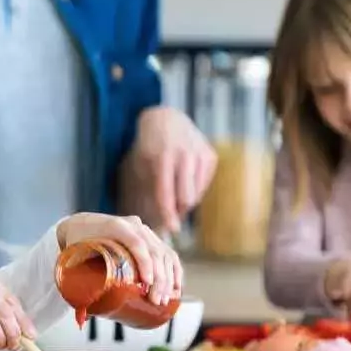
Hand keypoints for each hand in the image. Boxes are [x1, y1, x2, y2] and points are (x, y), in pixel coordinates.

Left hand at [57, 213, 182, 304]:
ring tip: (165, 300)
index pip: (136, 243)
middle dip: (160, 278)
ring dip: (169, 278)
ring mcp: (144, 231)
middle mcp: (134, 226)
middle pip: (154, 251)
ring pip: (164, 253)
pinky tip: (177, 287)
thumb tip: (82, 317)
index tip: (147, 283)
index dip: (145, 262)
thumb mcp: (75, 256)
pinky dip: (175, 270)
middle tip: (156, 300)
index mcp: (115, 226)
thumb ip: (77, 280)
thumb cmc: (77, 244)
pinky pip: (168, 253)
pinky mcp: (151, 239)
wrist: (81, 224)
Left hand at [120, 106, 216, 234]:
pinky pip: (204, 184)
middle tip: (171, 212)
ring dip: (186, 200)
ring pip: (196, 193)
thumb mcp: (140, 166)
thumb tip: (160, 223)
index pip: (166, 194)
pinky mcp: (210, 155)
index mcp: (162, 158)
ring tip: (175, 193)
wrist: (166, 120)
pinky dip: (194, 188)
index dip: (168, 214)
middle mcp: (183, 155)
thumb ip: (148, 192)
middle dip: (178, 209)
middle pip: (185, 198)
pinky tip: (185, 179)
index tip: (172, 229)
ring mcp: (199, 153)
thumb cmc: (149, 149)